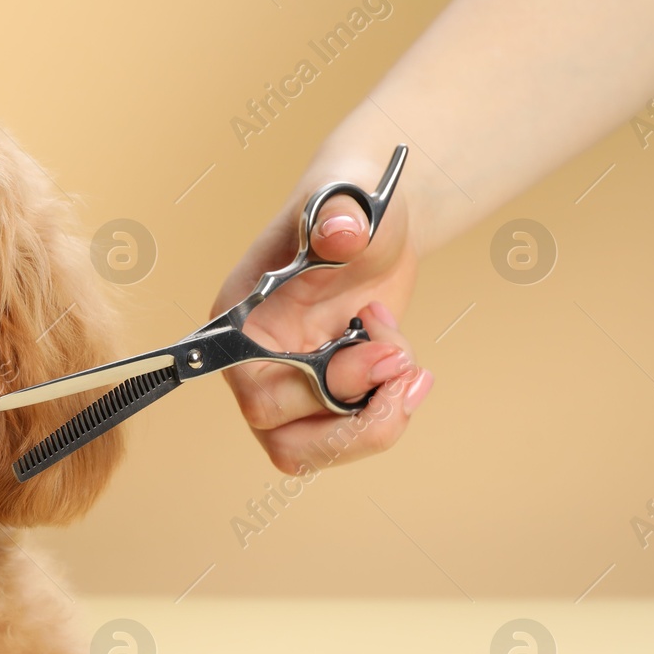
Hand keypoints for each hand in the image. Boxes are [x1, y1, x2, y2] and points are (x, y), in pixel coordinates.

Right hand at [210, 168, 431, 473]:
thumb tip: (340, 234)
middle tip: (401, 361)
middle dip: (355, 411)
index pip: (256, 393)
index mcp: (243, 324)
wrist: (378, 217)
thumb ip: (339, 219)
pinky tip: (411, 368)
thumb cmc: (351, 202)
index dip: (315, 391)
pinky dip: (389, 412)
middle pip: (284, 440)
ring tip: (411, 368)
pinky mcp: (326, 396)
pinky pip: (350, 437)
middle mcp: (257, 364)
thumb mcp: (348, 201)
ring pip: (316, 451)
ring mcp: (291, 386)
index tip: (377, 350)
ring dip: (374, 422)